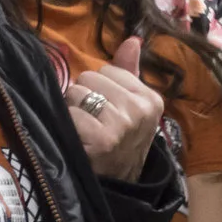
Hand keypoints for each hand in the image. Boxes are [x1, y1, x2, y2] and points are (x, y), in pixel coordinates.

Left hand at [65, 36, 164, 181]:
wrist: (119, 183)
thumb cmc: (121, 140)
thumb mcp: (132, 105)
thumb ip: (129, 70)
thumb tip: (133, 39)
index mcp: (151, 98)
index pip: (108, 69)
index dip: (100, 87)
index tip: (108, 110)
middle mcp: (141, 109)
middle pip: (90, 78)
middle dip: (85, 97)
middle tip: (94, 121)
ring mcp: (124, 124)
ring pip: (77, 93)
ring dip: (74, 111)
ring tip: (86, 129)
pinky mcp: (104, 138)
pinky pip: (71, 114)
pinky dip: (70, 126)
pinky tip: (81, 140)